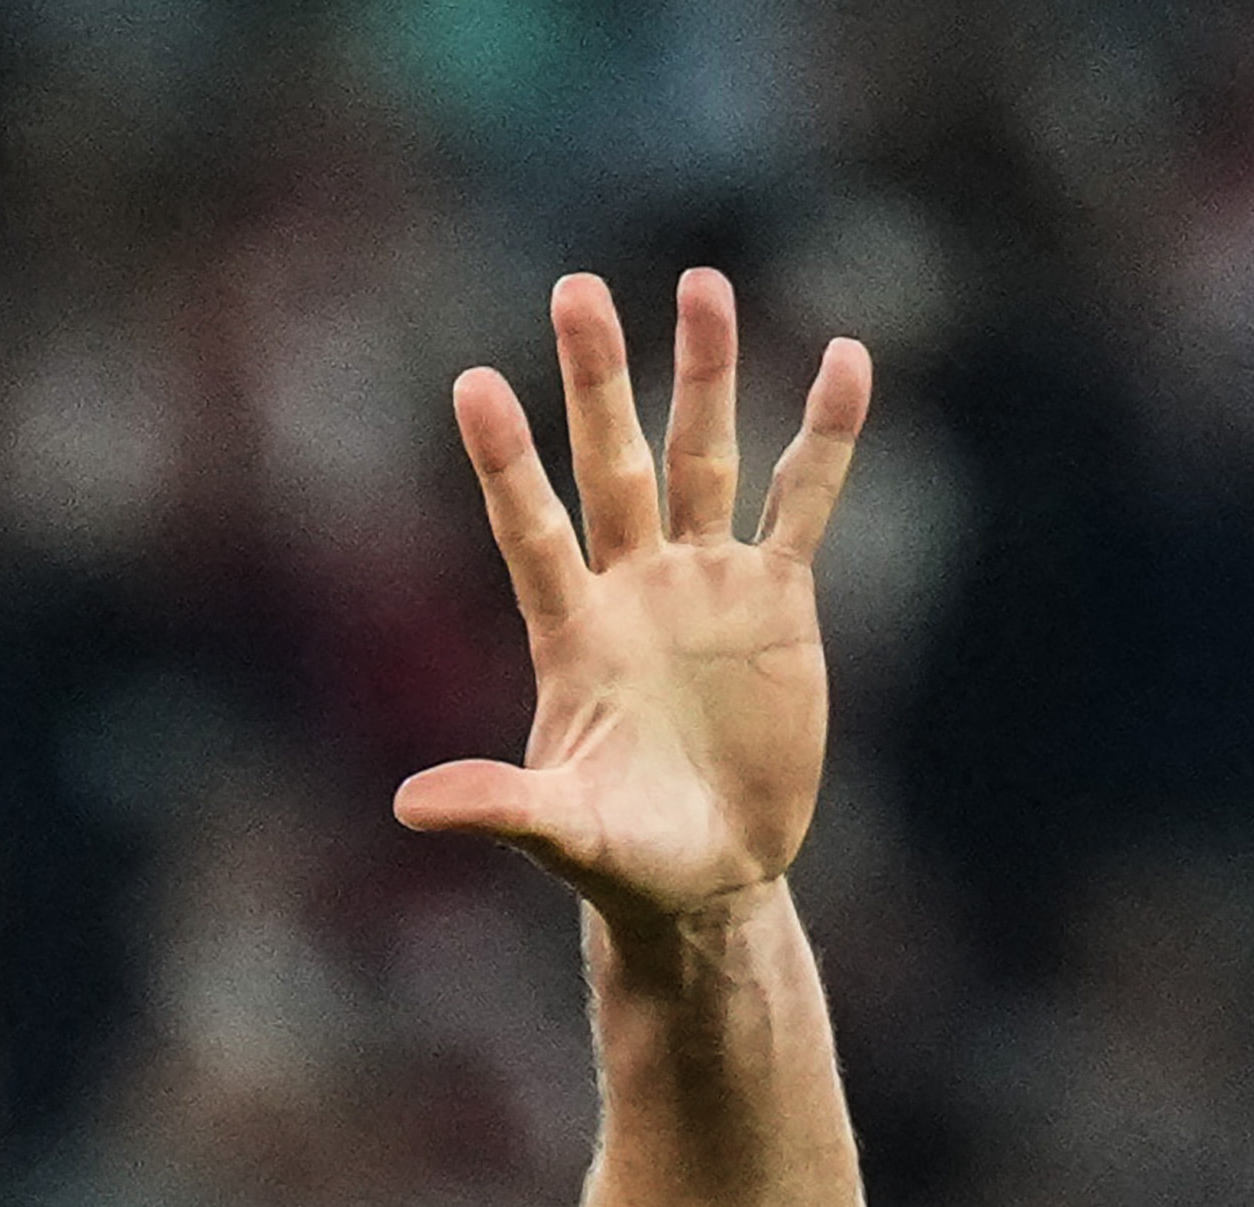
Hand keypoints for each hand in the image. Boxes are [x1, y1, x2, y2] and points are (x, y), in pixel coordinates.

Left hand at [397, 270, 870, 928]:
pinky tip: (845, 360)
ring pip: (706, 456)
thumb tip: (407, 807)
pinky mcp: (777, 600)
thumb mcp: (560, 833)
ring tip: (702, 284)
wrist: (707, 875)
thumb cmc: (622, 858)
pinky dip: (826, 437)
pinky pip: (802, 500)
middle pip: (614, 463)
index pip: (529, 528)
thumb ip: (495, 808)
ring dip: (705, 374)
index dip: (505, 461)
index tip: (473, 382)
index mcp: (570, 632)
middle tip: (577, 286)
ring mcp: (704, 584)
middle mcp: (632, 588)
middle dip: (598, 378)